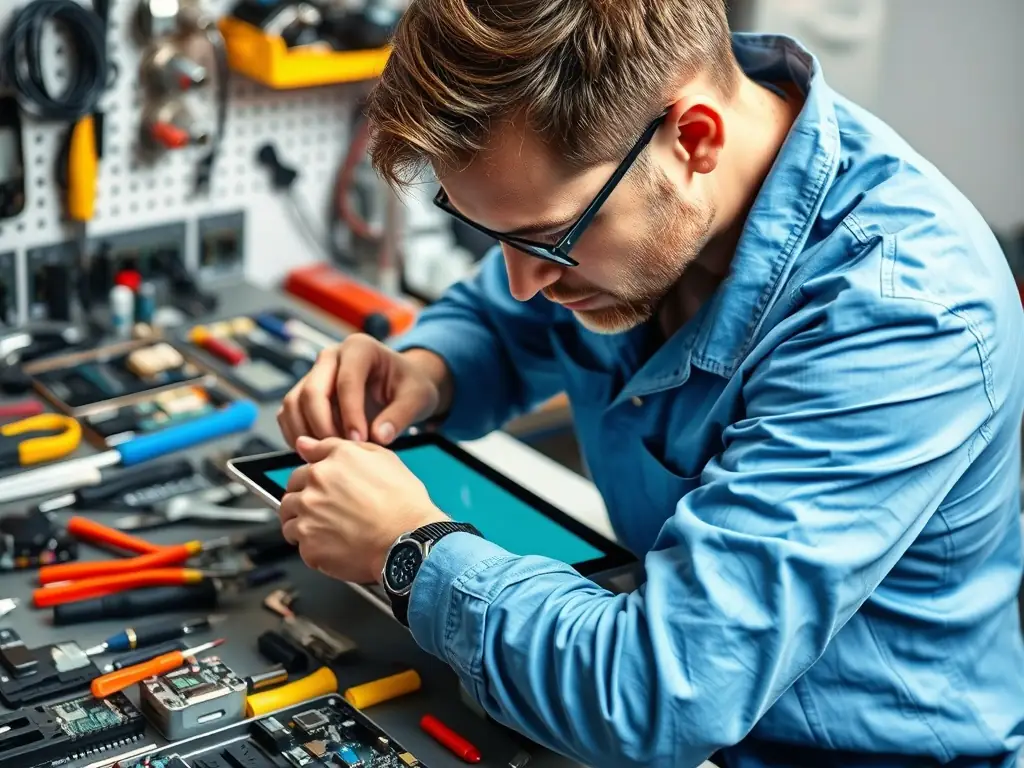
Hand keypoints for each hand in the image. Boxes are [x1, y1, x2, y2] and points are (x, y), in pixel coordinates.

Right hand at [277, 334, 450, 446]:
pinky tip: (318, 451)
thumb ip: (401, 416)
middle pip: (312, 392)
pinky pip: (289, 415)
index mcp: (359, 348)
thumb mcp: (418, 397)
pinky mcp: (304, 393)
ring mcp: (314, 374)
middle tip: (341, 452)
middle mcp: (331, 357)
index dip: (350, 414)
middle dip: (324, 427)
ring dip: (306, 433)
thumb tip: (379, 437)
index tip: (359, 441)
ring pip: (294, 404)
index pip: (346, 381)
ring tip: (331, 454)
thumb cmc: (410, 386)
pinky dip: (297, 435)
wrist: (402, 384)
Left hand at [279, 435, 448, 583]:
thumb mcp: (382, 458)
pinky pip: (300, 546)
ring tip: (329, 531)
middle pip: (292, 491)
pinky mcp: (309, 547)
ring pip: (289, 519)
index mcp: (331, 463)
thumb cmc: (403, 503)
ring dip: (304, 523)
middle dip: (304, 499)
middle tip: (327, 511)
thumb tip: (306, 444)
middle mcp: (314, 487)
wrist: (409, 540)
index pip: (305, 465)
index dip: (314, 478)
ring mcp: (308, 517)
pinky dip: (313, 548)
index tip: (319, 487)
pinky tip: (335, 546)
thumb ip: (339, 446)